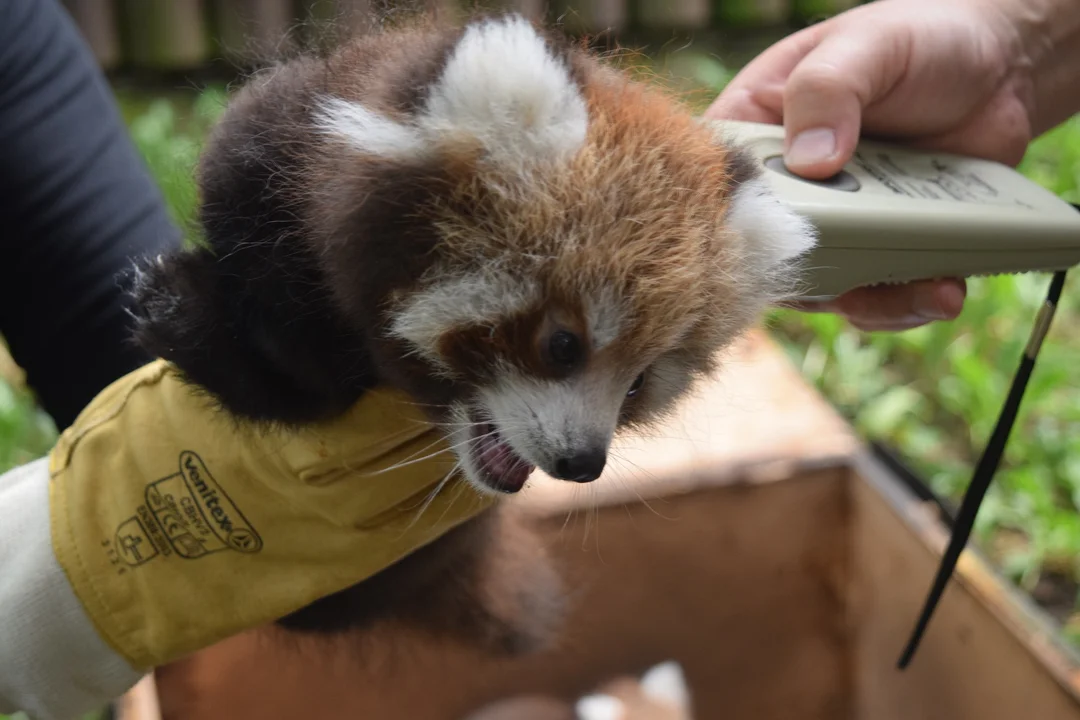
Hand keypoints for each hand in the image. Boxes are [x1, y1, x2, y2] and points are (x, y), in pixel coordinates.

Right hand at [707, 0, 1037, 330]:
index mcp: (755, 132)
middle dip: (808, 274)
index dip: (720, 225)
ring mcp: (833, 224)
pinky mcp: (881, 246)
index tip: (758, 244)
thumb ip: (828, 91)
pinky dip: (908, 303)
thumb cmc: (916, 39)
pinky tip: (944, 288)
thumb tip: (811, 161)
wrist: (1001, 65)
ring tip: (927, 290)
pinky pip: (877, 295)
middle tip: (856, 272)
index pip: (713, 190)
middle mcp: (784, 190)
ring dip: (872, 300)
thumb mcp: (865, 46)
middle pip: (763, 256)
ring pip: (822, 288)